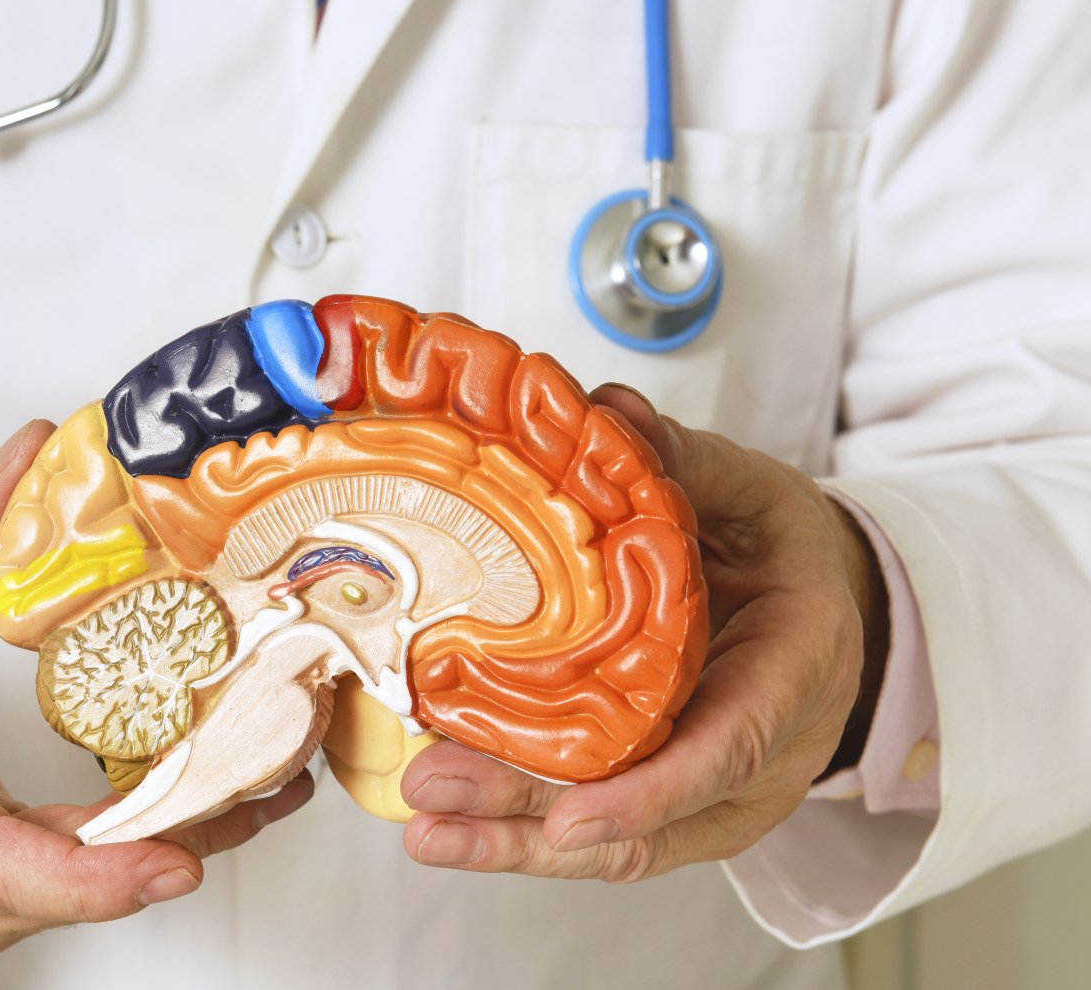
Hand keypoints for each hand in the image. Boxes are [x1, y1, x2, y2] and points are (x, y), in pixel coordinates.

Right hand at [0, 421, 313, 961]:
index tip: (177, 857)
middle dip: (172, 840)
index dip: (89, 873)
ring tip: (263, 786)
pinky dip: (138, 850)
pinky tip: (208, 803)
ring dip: (171, 844)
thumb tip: (38, 451)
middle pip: (56, 886)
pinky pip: (68, 887)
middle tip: (270, 781)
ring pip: (74, 896)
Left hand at [399, 385, 888, 882]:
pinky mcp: (677, 804)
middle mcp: (764, 755)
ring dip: (516, 840)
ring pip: (619, 843)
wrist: (823, 606)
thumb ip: (688, 463)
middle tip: (440, 803)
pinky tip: (451, 820)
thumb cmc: (789, 551)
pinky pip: (600, 828)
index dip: (651, 793)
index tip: (571, 820)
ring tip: (428, 830)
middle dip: (538, 818)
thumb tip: (607, 410)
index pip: (729, 746)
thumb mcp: (757, 493)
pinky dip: (525, 829)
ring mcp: (721, 793)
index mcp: (798, 669)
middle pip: (652, 816)